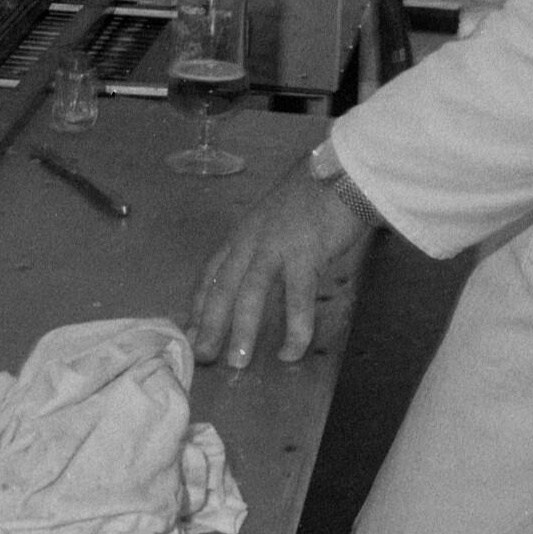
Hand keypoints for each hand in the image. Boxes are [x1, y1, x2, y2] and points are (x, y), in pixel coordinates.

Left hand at [188, 167, 368, 369]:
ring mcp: (275, 247)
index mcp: (244, 233)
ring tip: (236, 363)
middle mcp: (251, 241)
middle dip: (209, 324)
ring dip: (242, 331)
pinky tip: (291, 352)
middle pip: (222, 287)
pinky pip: (297, 300)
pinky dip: (294, 329)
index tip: (190, 331)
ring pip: (249, 295)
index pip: (213, 273)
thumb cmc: (315, 194)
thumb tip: (264, 272)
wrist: (343, 171)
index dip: (200, 303)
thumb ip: (265, 243)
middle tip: (200, 357)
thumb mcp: (276, 217)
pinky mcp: (304, 254)